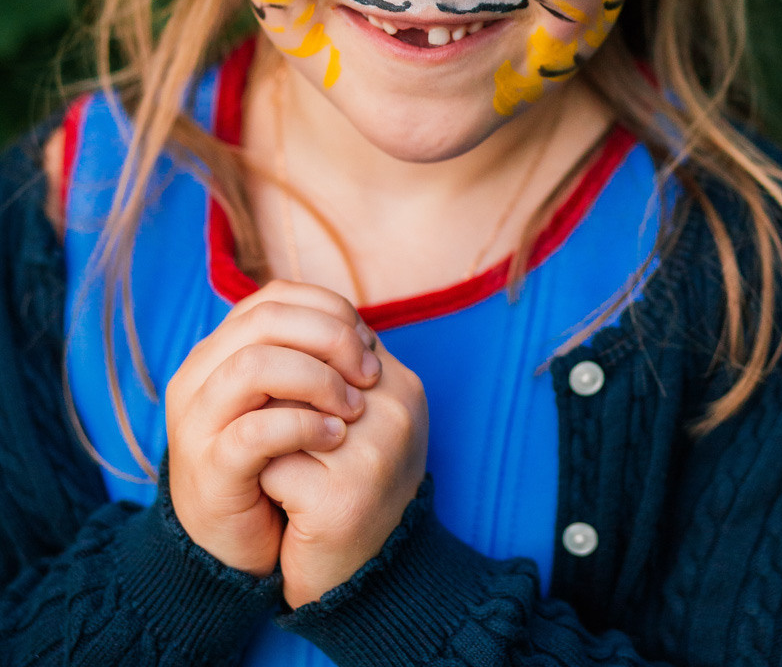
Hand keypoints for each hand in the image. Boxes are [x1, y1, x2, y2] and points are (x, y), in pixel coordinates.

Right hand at [165, 279, 381, 577]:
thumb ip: (306, 360)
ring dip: (317, 378)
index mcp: (219, 350)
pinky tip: (336, 437)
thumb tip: (360, 331)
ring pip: (254, 365)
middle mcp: (199, 376)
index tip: (367, 340)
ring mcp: (198, 422)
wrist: (234, 546)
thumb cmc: (271, 463)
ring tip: (354, 407)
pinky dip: (303, 426)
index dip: (328, 309)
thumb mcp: (286, 400)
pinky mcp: (209, 469)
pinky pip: (255, 430)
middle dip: (330, 337)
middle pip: (266, 320)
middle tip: (369, 372)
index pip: (274, 298)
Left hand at [258, 333, 427, 607]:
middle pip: (299, 370)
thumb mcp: (352, 419)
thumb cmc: (346, 489)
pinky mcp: (342, 498)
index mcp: (402, 385)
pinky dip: (264, 482)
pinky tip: (283, 504)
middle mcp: (396, 412)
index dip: (292, 370)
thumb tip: (274, 315)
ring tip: (284, 470)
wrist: (360, 581)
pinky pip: (271, 462)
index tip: (288, 407)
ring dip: (266, 440)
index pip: (326, 337)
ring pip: (279, 412)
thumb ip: (332, 369)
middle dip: (275, 405)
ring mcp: (373, 454)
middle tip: (282, 444)